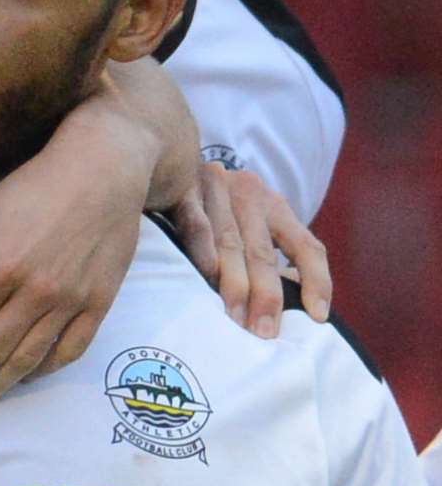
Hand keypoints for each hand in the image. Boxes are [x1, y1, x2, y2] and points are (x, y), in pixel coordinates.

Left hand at [0, 108, 147, 411]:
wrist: (103, 172)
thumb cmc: (36, 186)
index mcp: (1, 265)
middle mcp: (35, 291)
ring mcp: (71, 301)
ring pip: (29, 358)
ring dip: (0, 385)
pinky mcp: (99, 304)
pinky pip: (70, 350)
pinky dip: (45, 369)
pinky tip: (26, 377)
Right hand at [171, 163, 331, 334]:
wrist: (168, 154)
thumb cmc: (213, 206)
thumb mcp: (249, 220)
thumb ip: (268, 255)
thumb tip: (297, 304)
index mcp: (273, 204)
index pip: (306, 245)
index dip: (317, 281)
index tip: (317, 318)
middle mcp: (249, 193)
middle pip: (262, 251)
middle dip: (266, 295)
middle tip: (264, 332)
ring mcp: (215, 189)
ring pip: (230, 243)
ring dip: (233, 284)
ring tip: (235, 319)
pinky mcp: (181, 189)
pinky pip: (195, 224)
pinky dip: (202, 251)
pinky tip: (206, 276)